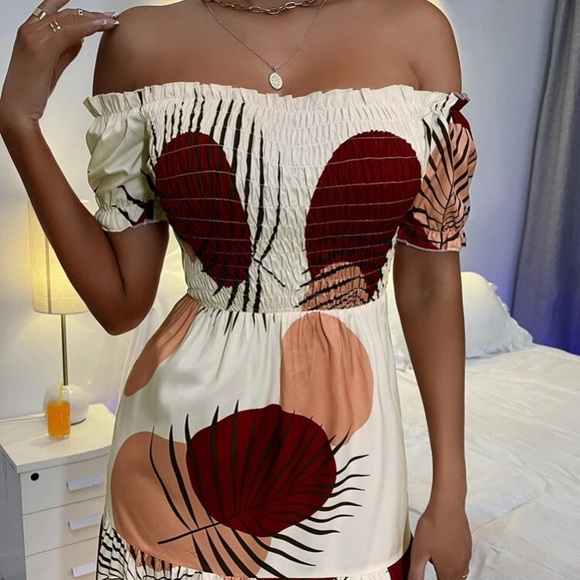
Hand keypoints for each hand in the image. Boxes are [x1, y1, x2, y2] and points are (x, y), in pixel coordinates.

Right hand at [0, 0, 117, 131]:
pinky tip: (101, 27)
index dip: (78, 9)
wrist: (18, 108)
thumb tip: (81, 38)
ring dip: (93, 19)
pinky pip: (69, 31)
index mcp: (30, 31)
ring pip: (69, 19)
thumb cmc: (33, 91)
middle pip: (65, 13)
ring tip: (112, 21)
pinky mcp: (41, 47)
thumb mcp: (53, 65)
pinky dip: (87, 27)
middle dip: (91, 13)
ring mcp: (34, 36)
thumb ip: (66, 50)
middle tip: (111, 16)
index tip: (98, 13)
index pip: (55, 9)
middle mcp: (30, 29)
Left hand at [409, 502, 471, 579]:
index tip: (434, 576)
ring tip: (437, 562)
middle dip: (444, 577)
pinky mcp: (467, 542)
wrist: (447, 506)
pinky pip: (462, 558)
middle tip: (436, 572)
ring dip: (450, 571)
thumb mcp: (418, 553)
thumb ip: (416, 572)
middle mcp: (461, 565)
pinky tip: (445, 549)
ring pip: (460, 571)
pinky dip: (454, 559)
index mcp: (449, 571)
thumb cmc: (433, 526)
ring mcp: (465, 553)